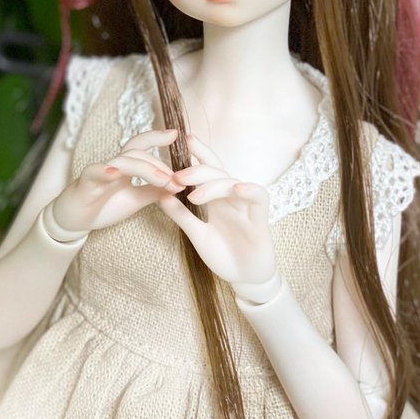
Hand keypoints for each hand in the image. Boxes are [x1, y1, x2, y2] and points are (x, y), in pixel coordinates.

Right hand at [51, 129, 183, 233]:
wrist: (74, 220)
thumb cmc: (103, 206)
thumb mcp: (134, 200)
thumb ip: (153, 192)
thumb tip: (176, 185)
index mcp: (125, 168)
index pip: (142, 147)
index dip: (157, 138)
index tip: (176, 134)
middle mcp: (113, 165)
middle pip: (136, 152)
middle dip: (159, 164)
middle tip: (177, 178)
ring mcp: (99, 172)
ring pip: (123, 161)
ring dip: (144, 169)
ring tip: (162, 180)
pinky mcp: (86, 183)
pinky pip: (95, 173)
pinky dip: (105, 171)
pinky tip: (115, 172)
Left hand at [157, 134, 276, 286]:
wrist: (246, 278)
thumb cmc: (222, 253)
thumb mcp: (197, 234)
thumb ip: (180, 215)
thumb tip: (159, 195)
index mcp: (214, 197)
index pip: (206, 168)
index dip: (197, 152)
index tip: (180, 139)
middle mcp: (230, 197)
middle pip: (217, 171)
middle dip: (197, 170)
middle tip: (177, 176)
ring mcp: (245, 205)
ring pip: (232, 182)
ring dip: (213, 185)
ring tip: (194, 195)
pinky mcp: (260, 218)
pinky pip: (259, 196)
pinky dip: (249, 189)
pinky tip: (237, 188)